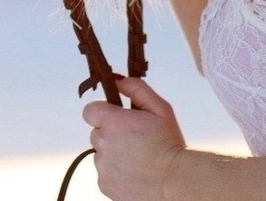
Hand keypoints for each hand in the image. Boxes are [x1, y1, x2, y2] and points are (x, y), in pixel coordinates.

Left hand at [80, 76, 186, 200]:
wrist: (176, 182)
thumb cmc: (169, 144)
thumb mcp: (160, 109)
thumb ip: (136, 89)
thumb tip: (117, 80)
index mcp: (113, 122)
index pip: (90, 111)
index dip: (103, 113)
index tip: (117, 119)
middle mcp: (102, 143)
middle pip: (96, 133)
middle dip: (111, 134)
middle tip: (135, 141)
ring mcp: (102, 166)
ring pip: (101, 155)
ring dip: (114, 154)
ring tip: (138, 160)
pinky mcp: (104, 185)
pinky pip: (105, 174)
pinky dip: (116, 173)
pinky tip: (135, 173)